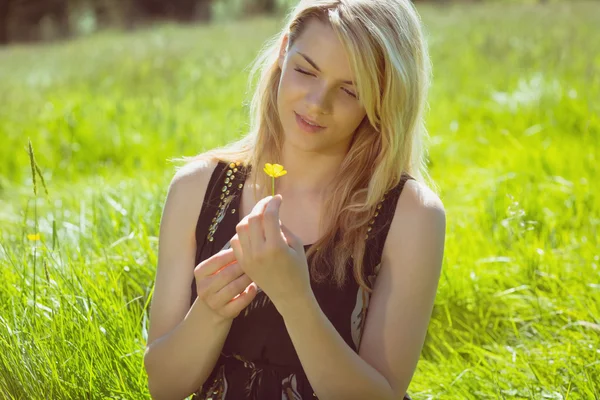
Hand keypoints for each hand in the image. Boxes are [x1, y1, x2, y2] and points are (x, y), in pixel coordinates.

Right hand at [194, 248, 258, 321]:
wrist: (212, 309)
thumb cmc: (219, 282)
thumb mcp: (216, 269)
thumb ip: (226, 257)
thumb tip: (242, 239)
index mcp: (200, 272)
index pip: (219, 259)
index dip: (235, 253)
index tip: (248, 248)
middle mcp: (204, 288)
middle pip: (228, 273)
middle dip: (244, 266)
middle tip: (258, 260)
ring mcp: (213, 302)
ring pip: (235, 287)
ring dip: (248, 278)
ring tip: (257, 272)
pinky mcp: (224, 313)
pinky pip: (240, 302)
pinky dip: (249, 294)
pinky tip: (254, 287)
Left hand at [230, 195, 313, 315]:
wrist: (289, 295)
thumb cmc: (298, 270)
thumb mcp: (297, 246)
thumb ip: (283, 228)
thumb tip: (272, 214)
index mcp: (276, 246)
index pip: (270, 216)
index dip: (273, 203)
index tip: (278, 198)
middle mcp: (259, 251)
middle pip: (252, 218)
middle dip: (260, 206)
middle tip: (268, 203)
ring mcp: (248, 258)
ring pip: (241, 228)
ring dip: (250, 218)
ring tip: (260, 216)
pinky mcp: (243, 263)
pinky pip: (235, 241)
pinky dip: (242, 232)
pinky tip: (252, 232)